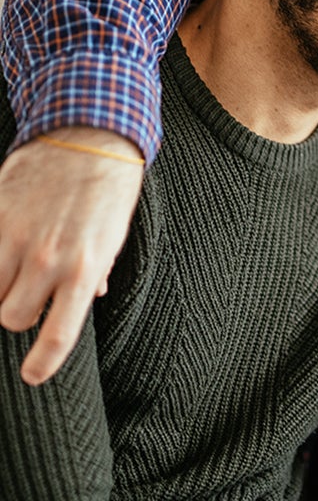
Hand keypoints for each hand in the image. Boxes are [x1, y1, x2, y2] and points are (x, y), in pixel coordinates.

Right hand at [0, 128, 142, 384]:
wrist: (91, 133)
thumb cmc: (110, 185)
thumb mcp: (116, 232)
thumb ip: (98, 268)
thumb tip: (92, 294)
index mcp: (85, 267)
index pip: (59, 332)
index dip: (44, 361)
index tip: (34, 374)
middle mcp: (48, 260)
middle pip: (14, 317)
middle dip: (22, 311)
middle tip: (34, 291)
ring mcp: (16, 239)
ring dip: (1, 287)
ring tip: (18, 266)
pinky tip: (4, 255)